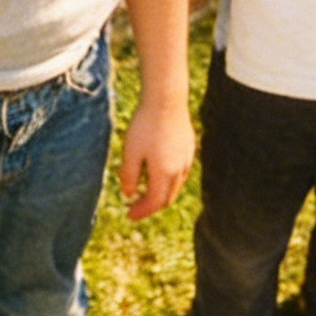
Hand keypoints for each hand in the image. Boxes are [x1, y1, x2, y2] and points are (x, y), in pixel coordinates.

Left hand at [118, 97, 195, 220]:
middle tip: (135, 206)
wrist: (166, 99)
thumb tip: (127, 194)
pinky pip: (180, 172)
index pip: (154, 202)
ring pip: (175, 186)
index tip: (128, 215)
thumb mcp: (130, 151)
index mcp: (164, 173)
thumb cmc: (145, 125)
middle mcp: (179, 170)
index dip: (141, 211)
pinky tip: (158, 172)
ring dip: (160, 193)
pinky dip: (168, 180)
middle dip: (151, 205)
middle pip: (167, 198)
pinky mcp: (188, 148)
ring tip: (145, 191)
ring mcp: (186, 158)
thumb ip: (128, 176)